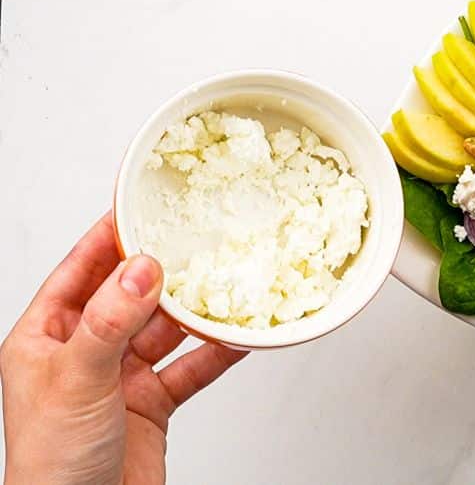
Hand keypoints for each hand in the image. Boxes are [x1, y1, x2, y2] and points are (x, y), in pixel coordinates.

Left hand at [2, 214, 246, 484]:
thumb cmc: (51, 466)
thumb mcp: (77, 381)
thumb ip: (110, 321)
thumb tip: (140, 269)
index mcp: (45, 338)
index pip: (80, 271)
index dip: (110, 237)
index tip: (142, 205)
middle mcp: (83, 354)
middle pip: (131, 297)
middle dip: (165, 271)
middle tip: (197, 239)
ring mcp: (120, 380)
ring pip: (167, 330)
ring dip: (198, 311)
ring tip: (229, 282)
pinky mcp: (152, 406)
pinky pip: (191, 368)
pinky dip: (217, 353)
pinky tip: (240, 334)